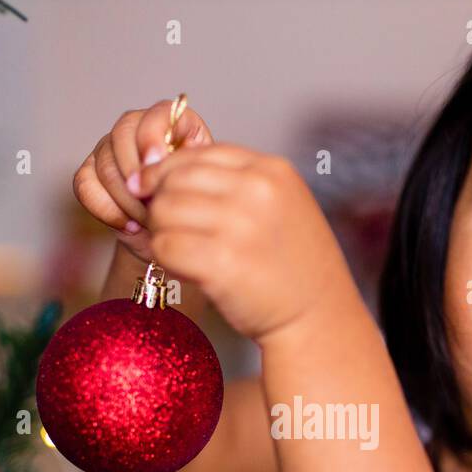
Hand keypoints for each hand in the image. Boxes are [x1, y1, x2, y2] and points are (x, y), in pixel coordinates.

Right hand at [73, 99, 214, 265]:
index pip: (156, 114)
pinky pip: (85, 184)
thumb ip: (193, 164)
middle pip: (123, 134)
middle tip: (155, 205)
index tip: (156, 165)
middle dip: (138, 175)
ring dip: (127, 199)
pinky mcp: (89, 171)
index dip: (152, 138)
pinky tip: (128, 225)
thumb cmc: (190, 202)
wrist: (169, 230)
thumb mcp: (202, 184)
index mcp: (172, 122)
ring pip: (105, 164)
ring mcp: (109, 147)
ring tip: (148, 220)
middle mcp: (136, 127)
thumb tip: (187, 147)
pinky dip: (106, 209)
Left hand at [135, 144, 357, 344]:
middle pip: (174, 180)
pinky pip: (165, 246)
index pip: (196, 154)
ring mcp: (240, 225)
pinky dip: (162, 257)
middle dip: (160, 203)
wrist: (319, 317)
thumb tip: (161, 174)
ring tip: (176, 250)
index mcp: (271, 171)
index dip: (166, 173)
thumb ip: (235, 184)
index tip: (153, 192)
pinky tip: (179, 268)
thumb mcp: (280, 206)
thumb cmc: (294, 267)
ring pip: (164, 211)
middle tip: (167, 228)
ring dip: (160, 232)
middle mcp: (257, 190)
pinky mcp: (223, 263)